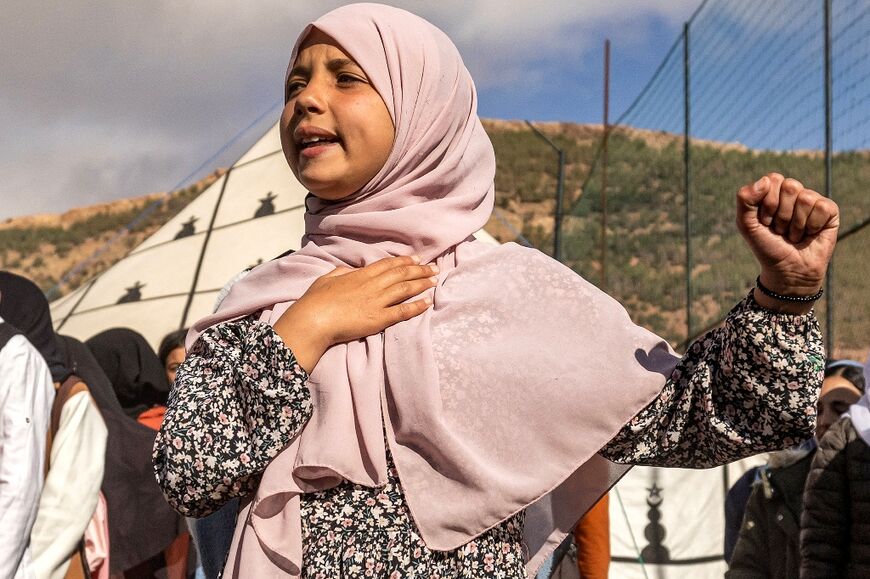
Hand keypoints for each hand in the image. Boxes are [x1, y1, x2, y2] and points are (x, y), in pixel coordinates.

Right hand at [273, 255, 438, 371]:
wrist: (314, 320)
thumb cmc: (316, 300)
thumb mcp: (326, 279)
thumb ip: (340, 273)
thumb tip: (347, 270)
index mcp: (360, 275)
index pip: (388, 264)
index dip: (404, 261)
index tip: (417, 260)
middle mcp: (373, 286)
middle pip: (401, 274)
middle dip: (420, 270)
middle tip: (434, 268)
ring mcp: (377, 302)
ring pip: (406, 289)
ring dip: (422, 283)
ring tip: (435, 280)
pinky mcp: (379, 319)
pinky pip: (403, 311)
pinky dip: (417, 306)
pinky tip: (428, 302)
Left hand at [736, 173, 838, 312]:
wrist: (787, 270)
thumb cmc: (766, 246)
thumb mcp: (746, 225)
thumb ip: (745, 200)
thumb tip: (765, 180)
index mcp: (773, 191)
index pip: (773, 179)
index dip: (767, 203)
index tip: (765, 221)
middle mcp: (794, 193)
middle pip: (791, 186)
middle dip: (781, 214)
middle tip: (780, 229)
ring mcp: (813, 200)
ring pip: (806, 198)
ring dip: (796, 223)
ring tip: (794, 234)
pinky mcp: (830, 211)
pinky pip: (822, 207)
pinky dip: (812, 225)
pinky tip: (810, 234)